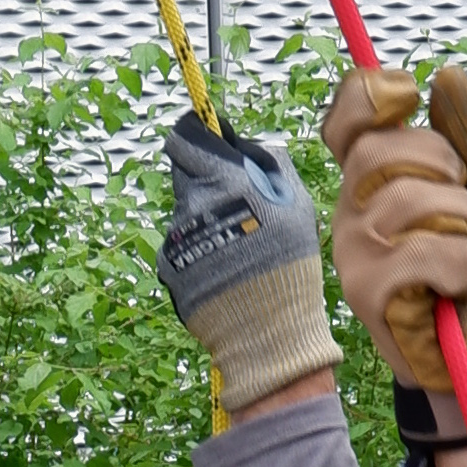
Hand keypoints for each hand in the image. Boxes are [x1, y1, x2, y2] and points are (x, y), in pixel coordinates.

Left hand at [156, 114, 339, 403]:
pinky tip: (224, 269)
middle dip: (207, 180)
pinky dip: (199, 249)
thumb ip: (269, 162)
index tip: (206, 141)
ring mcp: (177, 235)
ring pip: (185, 210)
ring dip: (205, 218)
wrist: (268, 330)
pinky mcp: (170, 263)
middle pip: (185, 172)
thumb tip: (242, 142)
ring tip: (237, 248)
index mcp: (222, 180)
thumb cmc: (288, 264)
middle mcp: (192, 203)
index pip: (186, 138)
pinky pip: (181, 243)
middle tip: (235, 206)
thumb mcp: (296, 204)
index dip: (195, 136)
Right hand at [321, 64, 466, 424]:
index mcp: (376, 182)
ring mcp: (355, 253)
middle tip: (465, 209)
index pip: (346, 120)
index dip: (369, 94)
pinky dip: (464, 267)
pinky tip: (462, 287)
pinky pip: (422, 252)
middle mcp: (354, 212)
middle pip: (379, 151)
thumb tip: (447, 78)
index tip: (408, 94)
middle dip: (444, 169)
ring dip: (463, 226)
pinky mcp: (368, 293)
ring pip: (409, 201)